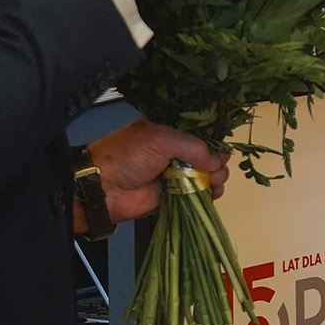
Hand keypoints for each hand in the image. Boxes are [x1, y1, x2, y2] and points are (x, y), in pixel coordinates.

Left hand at [86, 118, 229, 223]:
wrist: (103, 189)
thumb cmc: (127, 156)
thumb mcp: (162, 140)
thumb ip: (194, 147)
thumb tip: (218, 161)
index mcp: (169, 130)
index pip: (200, 132)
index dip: (214, 140)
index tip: (221, 148)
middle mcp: (174, 150)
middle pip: (207, 154)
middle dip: (217, 161)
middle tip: (214, 168)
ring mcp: (175, 173)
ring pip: (206, 174)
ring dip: (216, 178)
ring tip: (213, 182)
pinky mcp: (174, 194)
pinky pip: (198, 193)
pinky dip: (209, 194)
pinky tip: (212, 193)